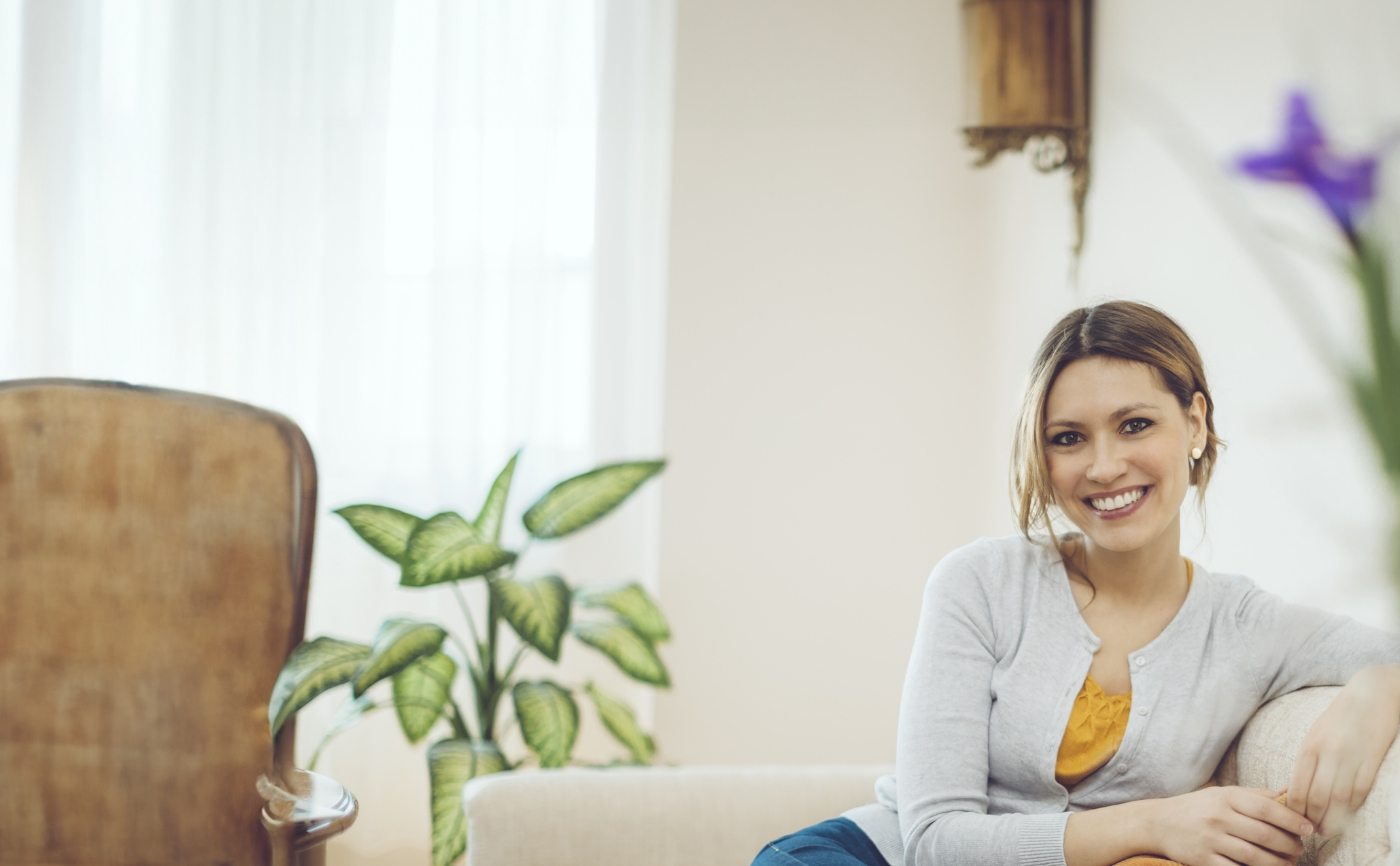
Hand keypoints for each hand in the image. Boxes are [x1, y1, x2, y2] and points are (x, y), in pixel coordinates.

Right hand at [1152, 786, 1308, 865]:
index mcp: (1226, 797)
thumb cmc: (1198, 807)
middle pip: (1264, 834)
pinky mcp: (1203, 860)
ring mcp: (1210, 840)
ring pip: (1254, 856)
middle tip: (1300, 848)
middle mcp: (1218, 817)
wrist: (1158, 823)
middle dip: (1289, 845)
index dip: (1292, 819)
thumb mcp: (1223, 793)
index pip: (1266, 808)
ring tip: (1289, 863)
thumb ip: (1256, 795)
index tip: (1309, 829)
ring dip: (1278, 863)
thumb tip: (1290, 792)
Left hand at [1287, 666, 1399, 836]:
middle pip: (1316, 797)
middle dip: (1312, 818)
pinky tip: (1347, 814)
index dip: (1294, 809)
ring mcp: (1352, 757)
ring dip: (1332, 819)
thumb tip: (1296, 788)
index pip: (1297, 786)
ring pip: (1339, 799)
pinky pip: (1361, 791)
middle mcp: (1329, 753)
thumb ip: (1308, 759)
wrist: (1373, 693)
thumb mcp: (1316, 733)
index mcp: (1310, 745)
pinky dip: (1352, 807)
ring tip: (1327, 829)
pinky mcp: (1373, 760)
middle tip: (1311, 831)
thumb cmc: (1340, 716)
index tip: (1293, 819)